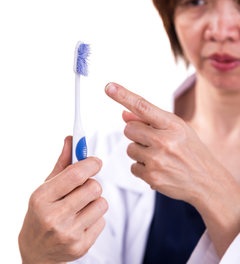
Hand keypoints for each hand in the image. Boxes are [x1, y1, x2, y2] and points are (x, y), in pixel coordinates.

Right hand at [18, 136, 107, 263]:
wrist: (36, 252)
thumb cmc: (42, 212)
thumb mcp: (46, 187)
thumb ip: (62, 163)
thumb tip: (71, 139)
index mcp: (42, 198)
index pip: (75, 174)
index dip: (90, 164)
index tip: (96, 161)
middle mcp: (54, 217)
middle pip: (93, 187)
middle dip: (92, 183)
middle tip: (84, 187)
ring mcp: (68, 234)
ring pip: (101, 203)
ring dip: (95, 201)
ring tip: (82, 206)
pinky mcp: (81, 247)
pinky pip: (102, 220)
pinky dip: (95, 217)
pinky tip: (81, 221)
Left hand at [105, 82, 215, 204]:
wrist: (207, 181)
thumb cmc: (190, 151)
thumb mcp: (177, 129)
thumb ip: (150, 120)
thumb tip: (123, 114)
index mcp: (172, 124)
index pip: (142, 106)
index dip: (123, 95)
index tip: (109, 87)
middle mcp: (165, 140)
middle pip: (129, 129)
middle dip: (136, 134)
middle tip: (154, 141)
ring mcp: (157, 159)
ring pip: (130, 148)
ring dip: (140, 152)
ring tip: (160, 157)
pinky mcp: (152, 176)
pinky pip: (133, 167)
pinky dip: (142, 168)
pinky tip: (159, 169)